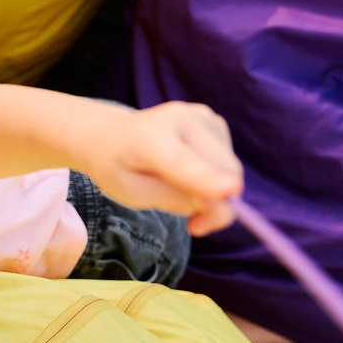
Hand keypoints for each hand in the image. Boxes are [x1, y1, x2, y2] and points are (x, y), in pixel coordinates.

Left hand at [86, 101, 242, 235]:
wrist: (111, 134)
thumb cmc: (119, 168)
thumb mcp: (133, 194)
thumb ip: (175, 198)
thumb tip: (223, 198)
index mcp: (148, 139)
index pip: (181, 162)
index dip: (207, 179)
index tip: (230, 191)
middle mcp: (179, 118)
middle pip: (222, 170)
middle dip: (218, 208)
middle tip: (195, 226)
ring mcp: (201, 116)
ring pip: (230, 169)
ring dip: (216, 193)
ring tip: (181, 193)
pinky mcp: (214, 121)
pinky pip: (228, 162)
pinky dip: (216, 178)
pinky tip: (189, 175)